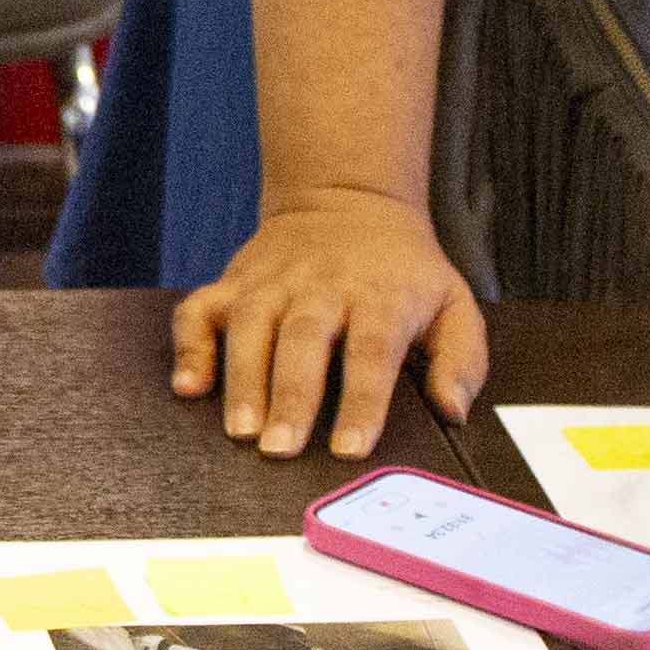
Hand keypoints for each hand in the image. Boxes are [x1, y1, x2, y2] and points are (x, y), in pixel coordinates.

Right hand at [170, 184, 488, 457]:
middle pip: (303, 340)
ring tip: (240, 431)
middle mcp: (321, 286)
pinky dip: (190, 347)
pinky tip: (188, 386)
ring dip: (242, 379)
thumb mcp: (454, 303)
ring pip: (249, 326)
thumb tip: (452, 411)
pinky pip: (200, 311)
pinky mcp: (234, 281)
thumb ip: (461, 360)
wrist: (348, 200)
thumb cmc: (403, 269)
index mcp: (380, 296)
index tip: (350, 447)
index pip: (371, 351)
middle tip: (280, 449)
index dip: (361, 401)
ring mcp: (271, 282)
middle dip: (290, 396)